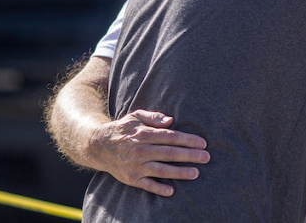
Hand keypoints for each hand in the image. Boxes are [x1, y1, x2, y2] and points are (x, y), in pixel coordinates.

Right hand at [87, 109, 209, 196]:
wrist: (99, 146)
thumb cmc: (123, 129)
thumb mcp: (136, 116)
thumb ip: (154, 117)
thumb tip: (171, 121)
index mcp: (144, 134)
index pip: (170, 137)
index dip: (187, 140)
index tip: (202, 143)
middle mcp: (141, 150)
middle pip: (169, 153)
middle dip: (189, 155)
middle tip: (206, 157)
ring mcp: (136, 166)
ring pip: (161, 170)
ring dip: (179, 172)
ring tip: (196, 173)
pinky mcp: (131, 178)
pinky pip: (147, 185)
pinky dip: (159, 188)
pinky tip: (172, 190)